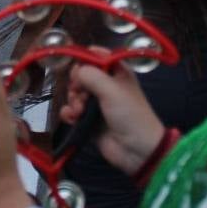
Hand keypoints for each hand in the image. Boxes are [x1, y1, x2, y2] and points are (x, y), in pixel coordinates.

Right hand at [59, 56, 165, 175]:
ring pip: (74, 93)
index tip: (77, 70)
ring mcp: (96, 104)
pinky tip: (72, 118)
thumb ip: (91, 75)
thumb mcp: (112, 89)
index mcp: (116, 72)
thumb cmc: (129, 114)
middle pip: (80, 75)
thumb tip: (75, 70)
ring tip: (80, 111)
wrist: (137, 150)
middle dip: (76, 84)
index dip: (83, 60)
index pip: (95, 56)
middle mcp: (106, 85)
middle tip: (80, 94)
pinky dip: (69, 113)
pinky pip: (72, 111)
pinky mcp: (88, 120)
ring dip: (73, 100)